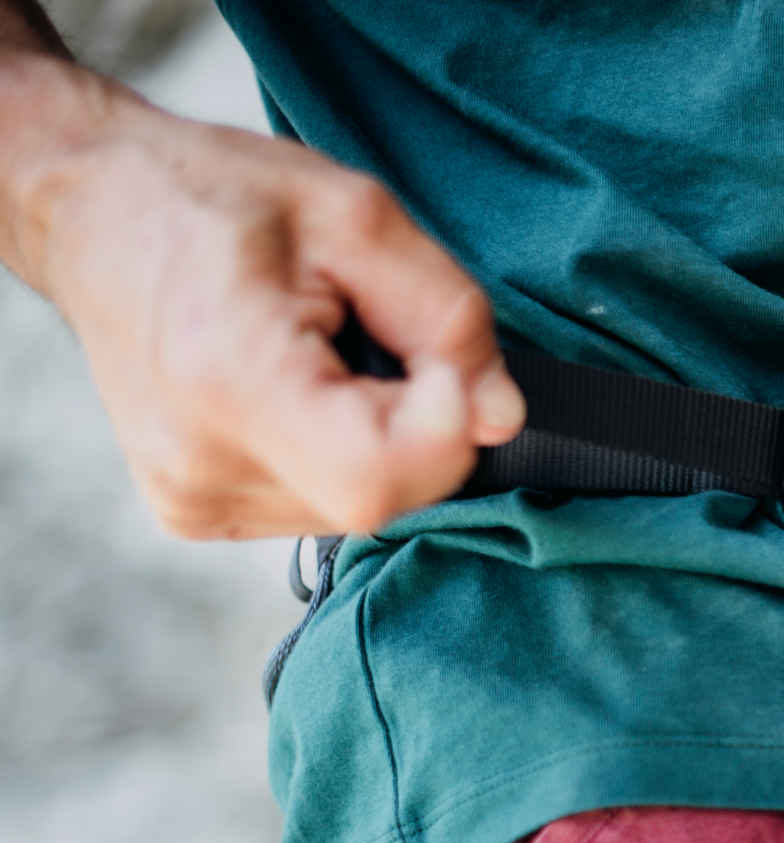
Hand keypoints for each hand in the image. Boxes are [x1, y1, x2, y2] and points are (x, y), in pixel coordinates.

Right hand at [1, 58, 522, 537]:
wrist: (91, 208)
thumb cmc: (211, 197)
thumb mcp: (354, 217)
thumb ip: (446, 317)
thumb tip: (500, 415)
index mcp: (229, 381)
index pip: (381, 475)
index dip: (442, 425)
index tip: (436, 359)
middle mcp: (200, 462)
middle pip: (382, 493)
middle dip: (417, 424)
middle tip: (371, 337)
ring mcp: (192, 499)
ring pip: (360, 505)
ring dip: (377, 437)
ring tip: (321, 355)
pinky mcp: (196, 512)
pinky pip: (318, 505)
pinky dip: (337, 452)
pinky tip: (298, 391)